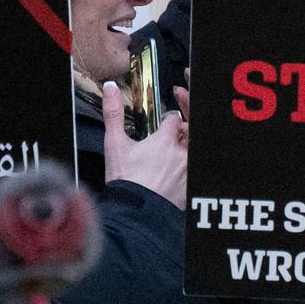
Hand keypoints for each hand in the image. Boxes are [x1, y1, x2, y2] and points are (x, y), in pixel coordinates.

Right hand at [103, 81, 187, 204]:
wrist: (133, 214)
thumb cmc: (125, 182)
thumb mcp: (114, 144)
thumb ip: (113, 113)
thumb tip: (111, 88)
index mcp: (165, 141)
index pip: (173, 119)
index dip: (167, 120)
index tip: (162, 124)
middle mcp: (181, 154)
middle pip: (190, 131)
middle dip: (182, 126)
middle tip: (172, 130)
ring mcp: (188, 170)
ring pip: (192, 149)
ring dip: (185, 146)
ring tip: (170, 153)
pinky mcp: (191, 186)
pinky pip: (193, 168)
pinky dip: (187, 165)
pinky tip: (174, 171)